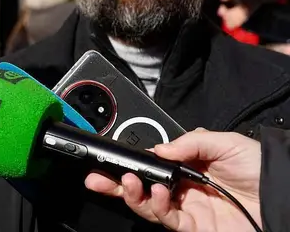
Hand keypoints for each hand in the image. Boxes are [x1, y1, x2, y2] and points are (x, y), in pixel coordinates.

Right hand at [85, 128, 261, 231]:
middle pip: (141, 186)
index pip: (151, 165)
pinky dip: (156, 207)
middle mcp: (183, 188)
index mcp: (188, 165)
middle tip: (96, 177)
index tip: (112, 157)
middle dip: (115, 182)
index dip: (131, 162)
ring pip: (147, 204)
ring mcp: (187, 209)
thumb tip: (158, 148)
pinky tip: (158, 194)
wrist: (283, 198)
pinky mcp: (193, 228)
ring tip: (128, 182)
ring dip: (131, 194)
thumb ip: (190, 142)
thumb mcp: (225, 142)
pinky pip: (166, 219)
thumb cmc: (261, 169)